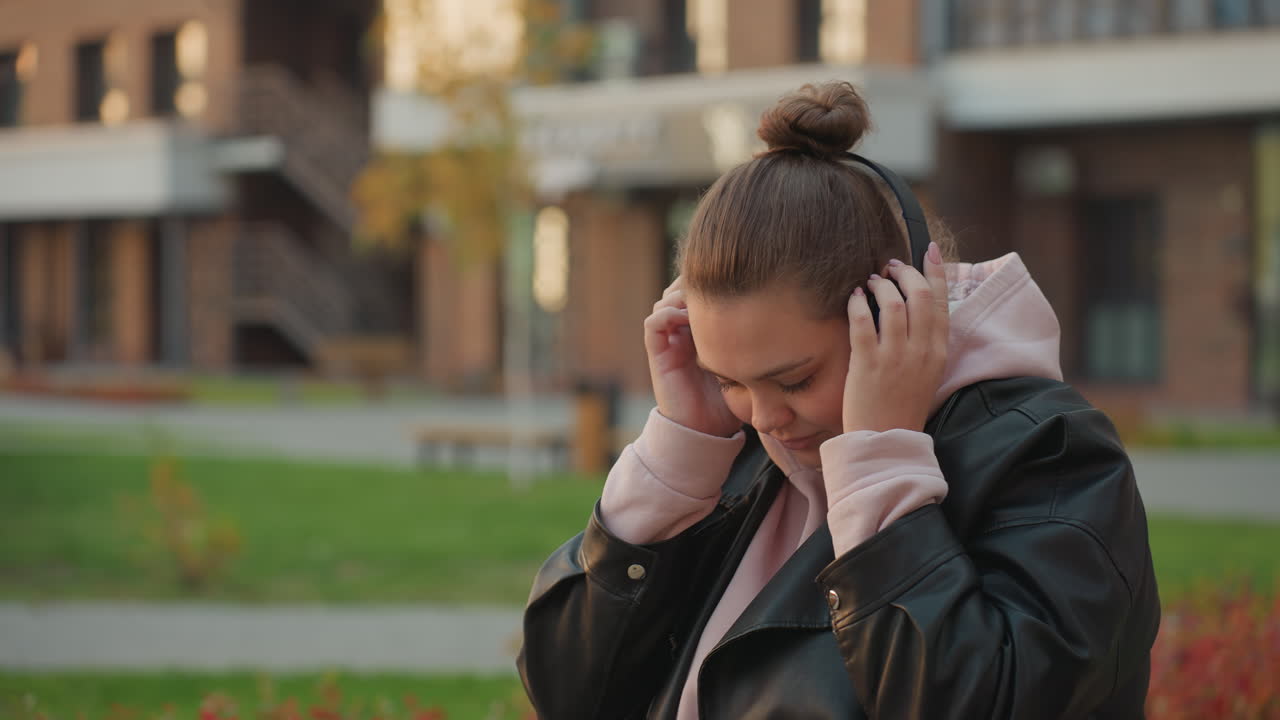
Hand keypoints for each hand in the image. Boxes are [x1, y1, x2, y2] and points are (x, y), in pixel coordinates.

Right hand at [644, 276, 741, 437]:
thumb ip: (756, 344)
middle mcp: (682, 331)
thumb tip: (786, 318)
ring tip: (704, 301)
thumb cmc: (730, 401)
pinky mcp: (658, 353)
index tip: (737, 282)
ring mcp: (668, 341)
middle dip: (697, 283)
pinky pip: (654, 323)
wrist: (706, 431)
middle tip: (719, 284)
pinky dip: (668, 313)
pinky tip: (689, 319)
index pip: (700, 292)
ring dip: (682, 295)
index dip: (713, 282)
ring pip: (666, 300)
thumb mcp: (746, 364)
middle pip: (681, 289)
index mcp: (701, 331)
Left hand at [842, 242, 949, 433]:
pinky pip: (862, 322)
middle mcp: (921, 350)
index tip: (930, 251)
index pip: (941, 302)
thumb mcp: (927, 372)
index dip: (936, 272)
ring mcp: (895, 357)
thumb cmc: (903, 405)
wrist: (887, 439)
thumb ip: (925, 341)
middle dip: (905, 273)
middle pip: (919, 296)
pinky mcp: (868, 364)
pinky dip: (857, 304)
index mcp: (938, 351)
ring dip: (879, 285)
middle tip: (890, 267)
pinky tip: (852, 298)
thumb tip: (915, 307)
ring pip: (892, 303)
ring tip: (869, 282)